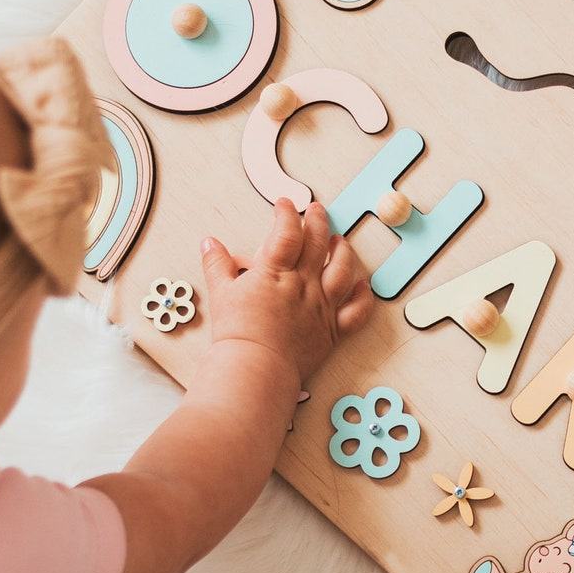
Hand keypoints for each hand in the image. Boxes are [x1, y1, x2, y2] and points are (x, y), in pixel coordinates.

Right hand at [198, 200, 372, 386]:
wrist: (256, 368)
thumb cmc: (237, 334)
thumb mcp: (221, 294)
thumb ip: (217, 265)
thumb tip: (209, 243)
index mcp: (275, 273)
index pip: (287, 231)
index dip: (287, 213)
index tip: (284, 204)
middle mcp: (303, 285)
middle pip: (318, 243)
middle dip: (318, 221)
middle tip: (317, 209)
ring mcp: (321, 306)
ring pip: (343, 270)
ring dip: (343, 251)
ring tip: (339, 241)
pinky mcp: (332, 330)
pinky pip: (356, 311)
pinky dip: (363, 297)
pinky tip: (364, 285)